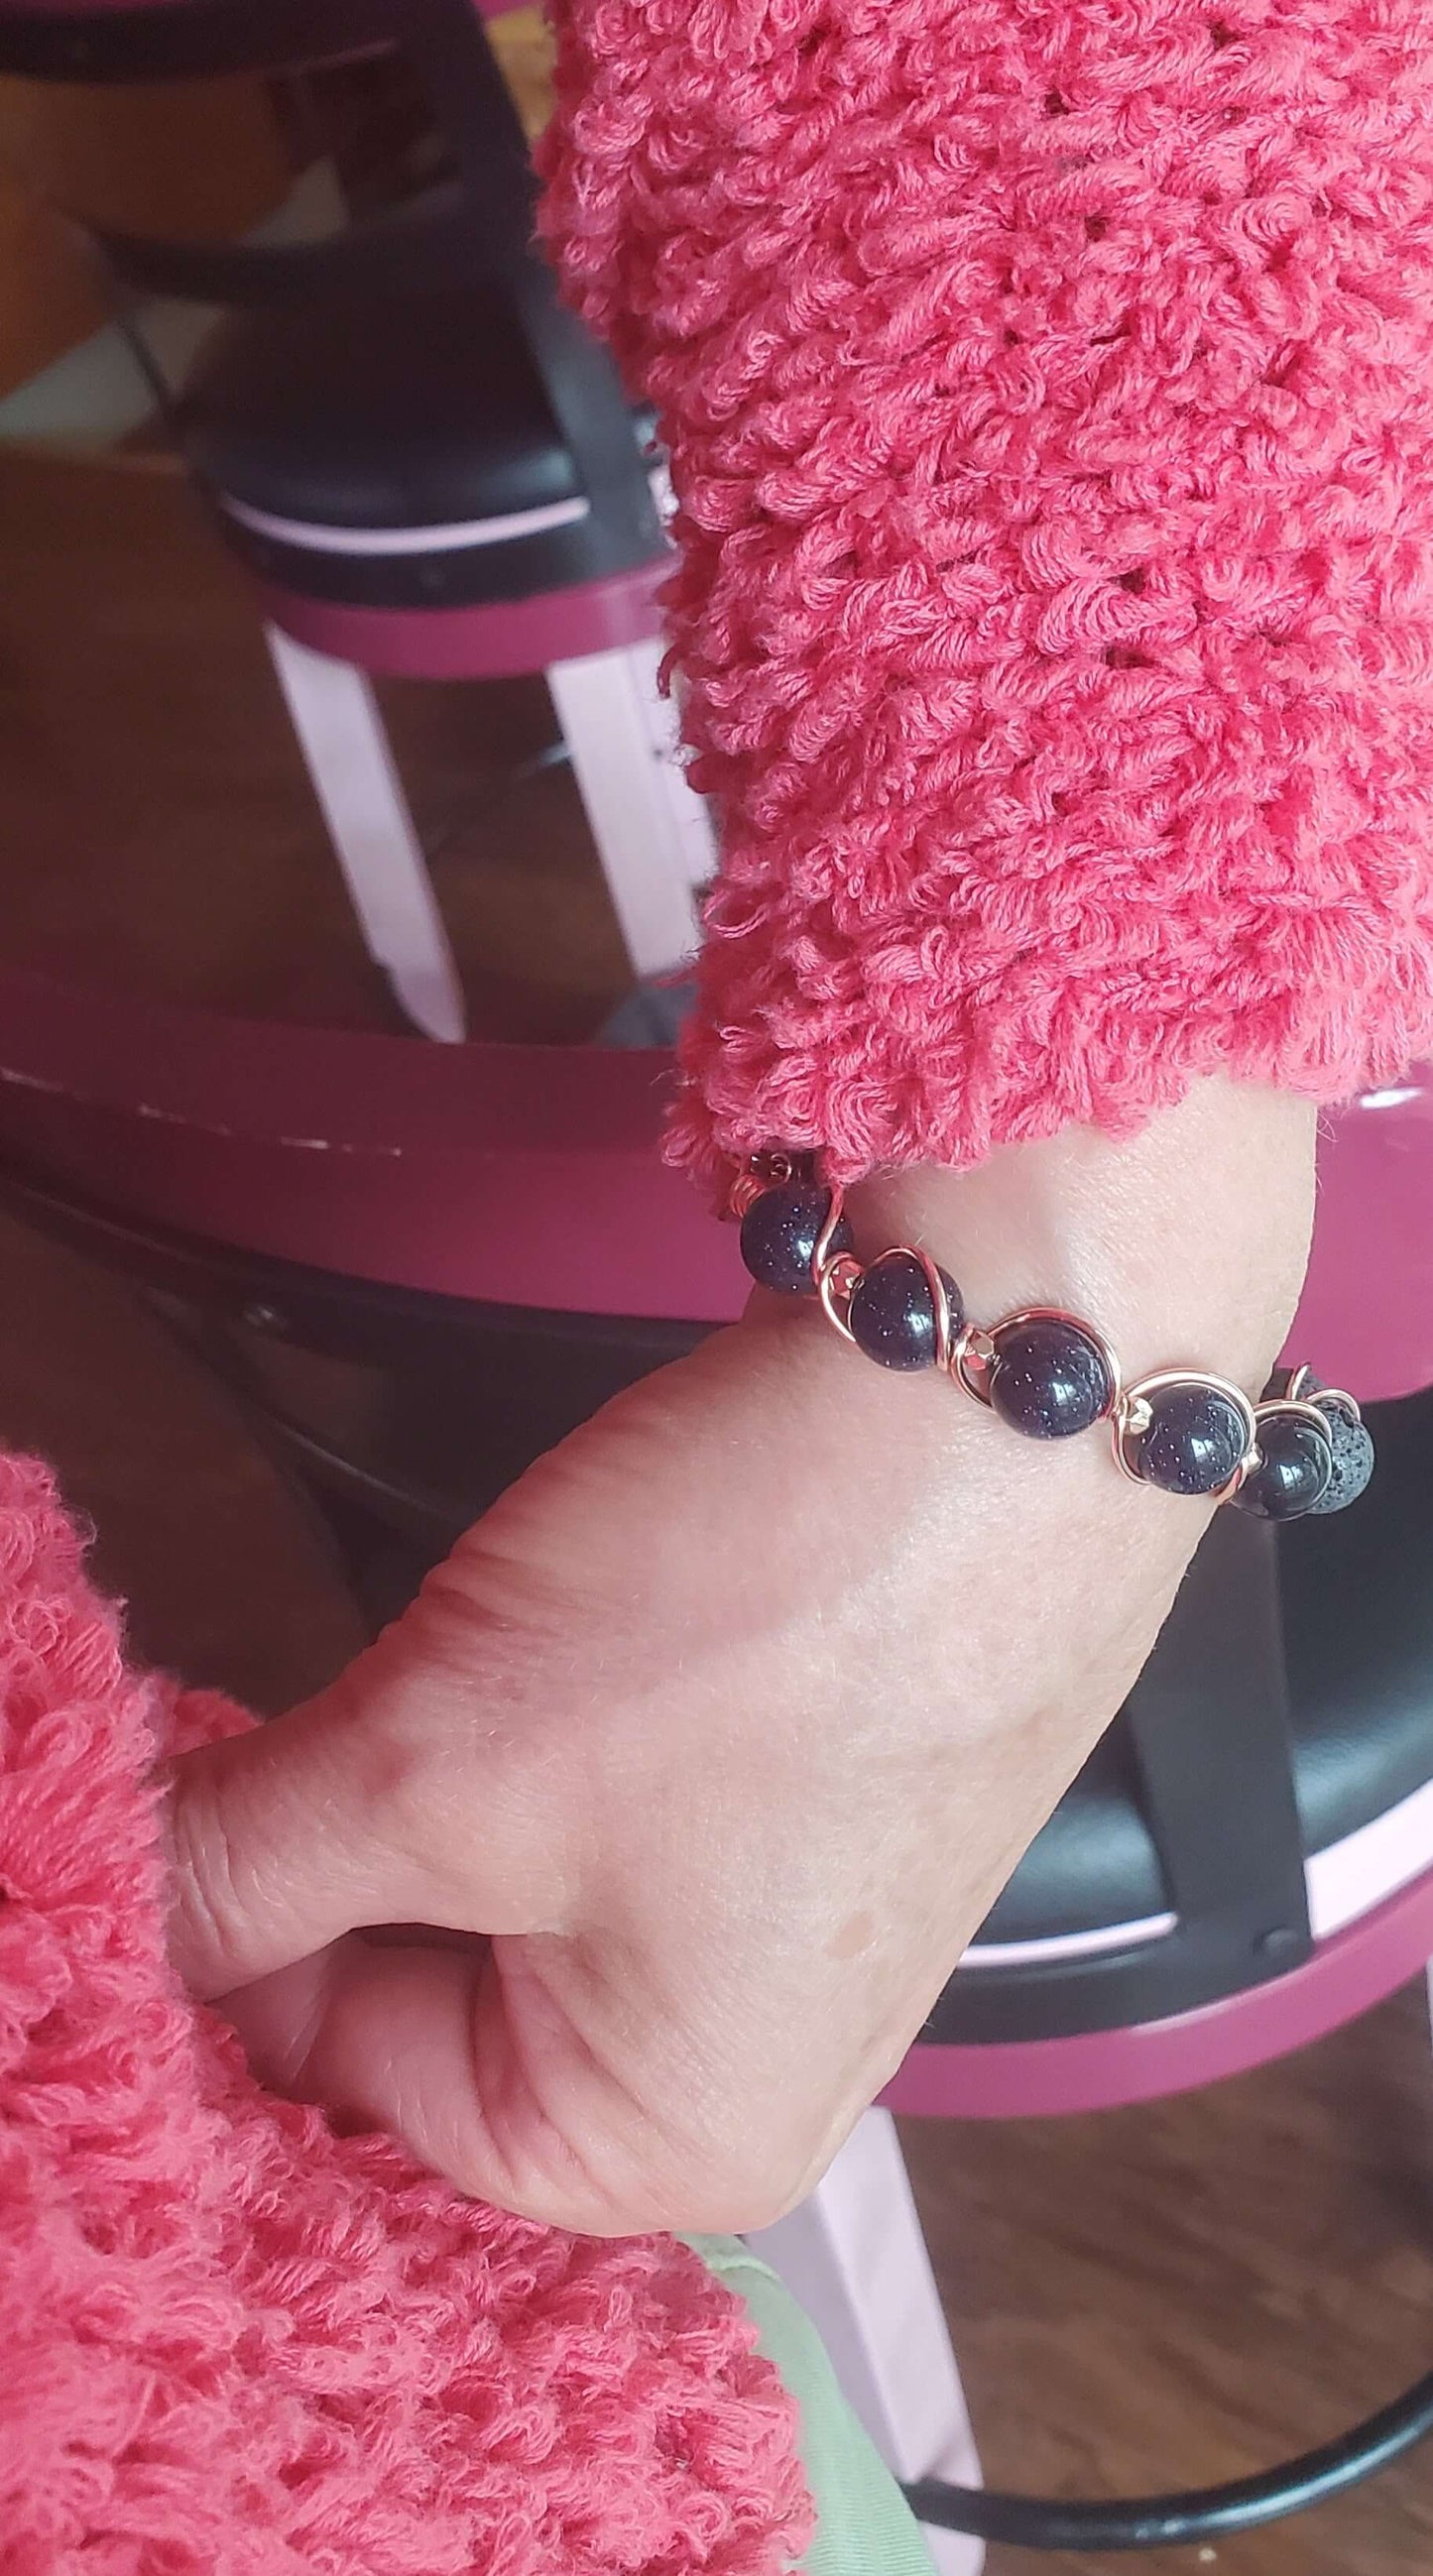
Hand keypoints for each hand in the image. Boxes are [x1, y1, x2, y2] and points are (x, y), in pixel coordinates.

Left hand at [165, 1079, 1314, 2234]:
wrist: (1014, 1393)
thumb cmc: (759, 1624)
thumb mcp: (433, 1764)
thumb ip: (238, 1863)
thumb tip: (106, 1901)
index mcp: (663, 2145)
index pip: (340, 2075)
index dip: (229, 1926)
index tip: (180, 1784)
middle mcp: (745, 2070)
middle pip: (432, 1982)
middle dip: (347, 1836)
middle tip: (323, 1691)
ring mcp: (796, 1922)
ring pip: (514, 1867)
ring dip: (442, 1756)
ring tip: (486, 1639)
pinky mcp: (818, 1785)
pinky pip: (614, 1786)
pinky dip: (547, 1709)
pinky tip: (580, 1610)